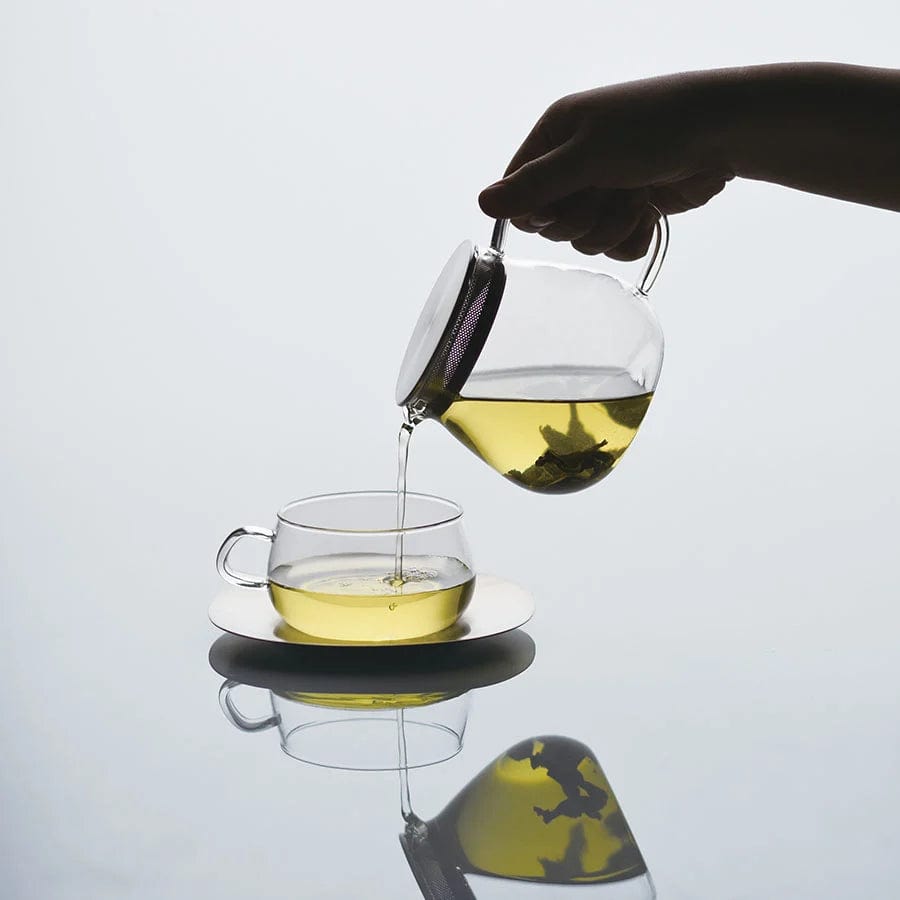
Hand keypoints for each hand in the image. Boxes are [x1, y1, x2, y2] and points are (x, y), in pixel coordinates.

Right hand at [478, 73, 733, 258]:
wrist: (723, 133)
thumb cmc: (653, 130)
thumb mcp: (586, 156)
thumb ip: (534, 185)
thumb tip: (482, 203)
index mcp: (556, 136)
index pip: (519, 193)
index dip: (538, 211)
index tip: (562, 203)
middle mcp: (575, 162)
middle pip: (551, 223)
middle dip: (581, 218)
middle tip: (607, 194)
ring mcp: (604, 187)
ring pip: (583, 238)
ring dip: (611, 226)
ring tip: (636, 198)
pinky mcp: (632, 209)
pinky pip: (613, 246)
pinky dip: (631, 236)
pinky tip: (649, 213)